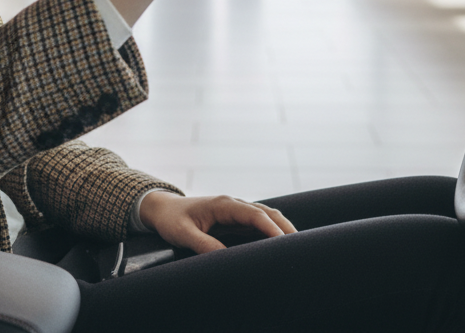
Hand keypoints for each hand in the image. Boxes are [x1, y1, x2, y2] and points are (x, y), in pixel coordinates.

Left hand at [137, 192, 295, 253]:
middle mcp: (234, 205)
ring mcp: (236, 211)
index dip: (271, 228)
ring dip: (281, 230)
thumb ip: (203, 244)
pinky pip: (258, 225)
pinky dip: (272, 233)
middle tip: (301, 248)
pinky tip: (279, 247)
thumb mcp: (183, 233)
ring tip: (296, 248)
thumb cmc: (172, 219)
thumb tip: (224, 259)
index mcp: (224, 204)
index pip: (255, 215)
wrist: (163, 209)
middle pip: (267, 213)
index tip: (284, 243)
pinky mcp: (235, 220)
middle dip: (285, 229)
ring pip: (266, 217)